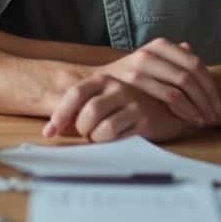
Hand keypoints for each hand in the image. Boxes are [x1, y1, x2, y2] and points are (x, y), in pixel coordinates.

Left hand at [42, 74, 190, 142]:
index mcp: (103, 78)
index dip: (59, 115)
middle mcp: (117, 86)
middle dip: (82, 129)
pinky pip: (118, 136)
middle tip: (87, 134)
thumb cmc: (130, 102)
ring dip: (96, 138)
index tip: (49, 132)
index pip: (74, 93)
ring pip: (101, 127)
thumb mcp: (105, 97)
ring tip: (102, 137)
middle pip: (87, 113)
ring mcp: (133, 102)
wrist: (171, 103)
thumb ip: (80, 108)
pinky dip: (109, 143)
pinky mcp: (145, 119)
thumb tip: (53, 129)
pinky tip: (116, 139)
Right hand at [95, 38, 220, 124]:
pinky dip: (183, 109)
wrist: (97, 85)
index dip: (209, 85)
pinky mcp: (134, 83)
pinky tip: (188, 119)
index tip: (216, 103)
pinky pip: (168, 96)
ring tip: (203, 120)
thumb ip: (171, 57)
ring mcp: (141, 66)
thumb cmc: (129, 77)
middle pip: (191, 75)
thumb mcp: (151, 61)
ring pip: (181, 87)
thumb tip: (190, 47)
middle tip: (214, 115)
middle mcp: (151, 52)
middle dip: (206, 98)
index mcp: (160, 45)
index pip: (195, 64)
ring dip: (197, 107)